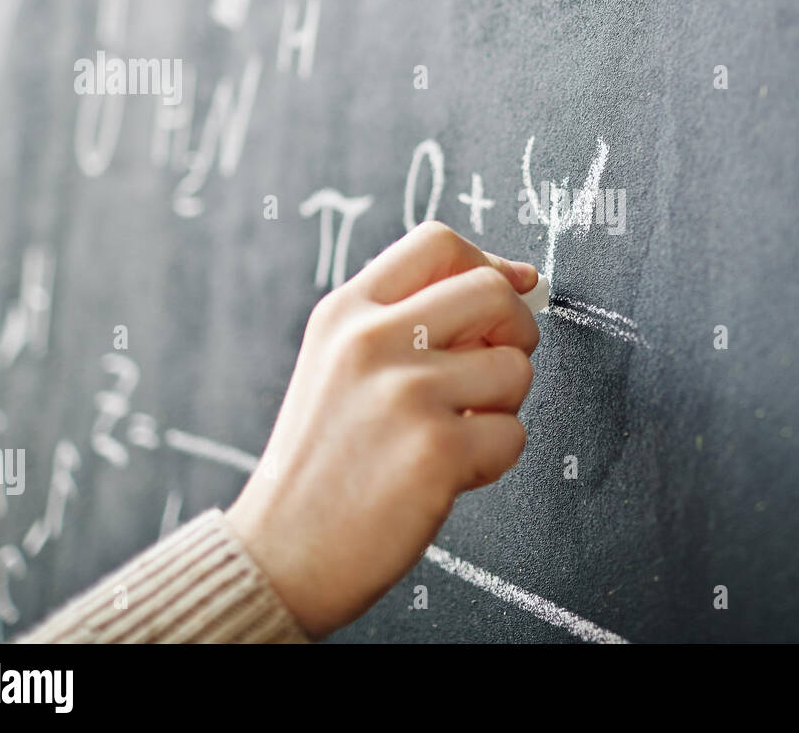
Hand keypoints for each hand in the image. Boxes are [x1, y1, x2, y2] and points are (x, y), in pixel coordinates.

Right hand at [224, 221, 540, 638]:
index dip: (489, 263)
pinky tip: (447, 474)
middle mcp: (372, 341)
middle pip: (492, 292)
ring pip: (514, 368)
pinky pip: (512, 434)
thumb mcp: (338, 365)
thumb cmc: (321, 463)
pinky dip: (493, 459)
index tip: (511, 291)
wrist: (280, 554)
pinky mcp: (436, 448)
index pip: (437, 243)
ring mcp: (405, 393)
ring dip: (502, 407)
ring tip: (454, 433)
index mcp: (345, 313)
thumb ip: (408, 320)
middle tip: (491, 372)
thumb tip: (518, 280)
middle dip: (514, 331)